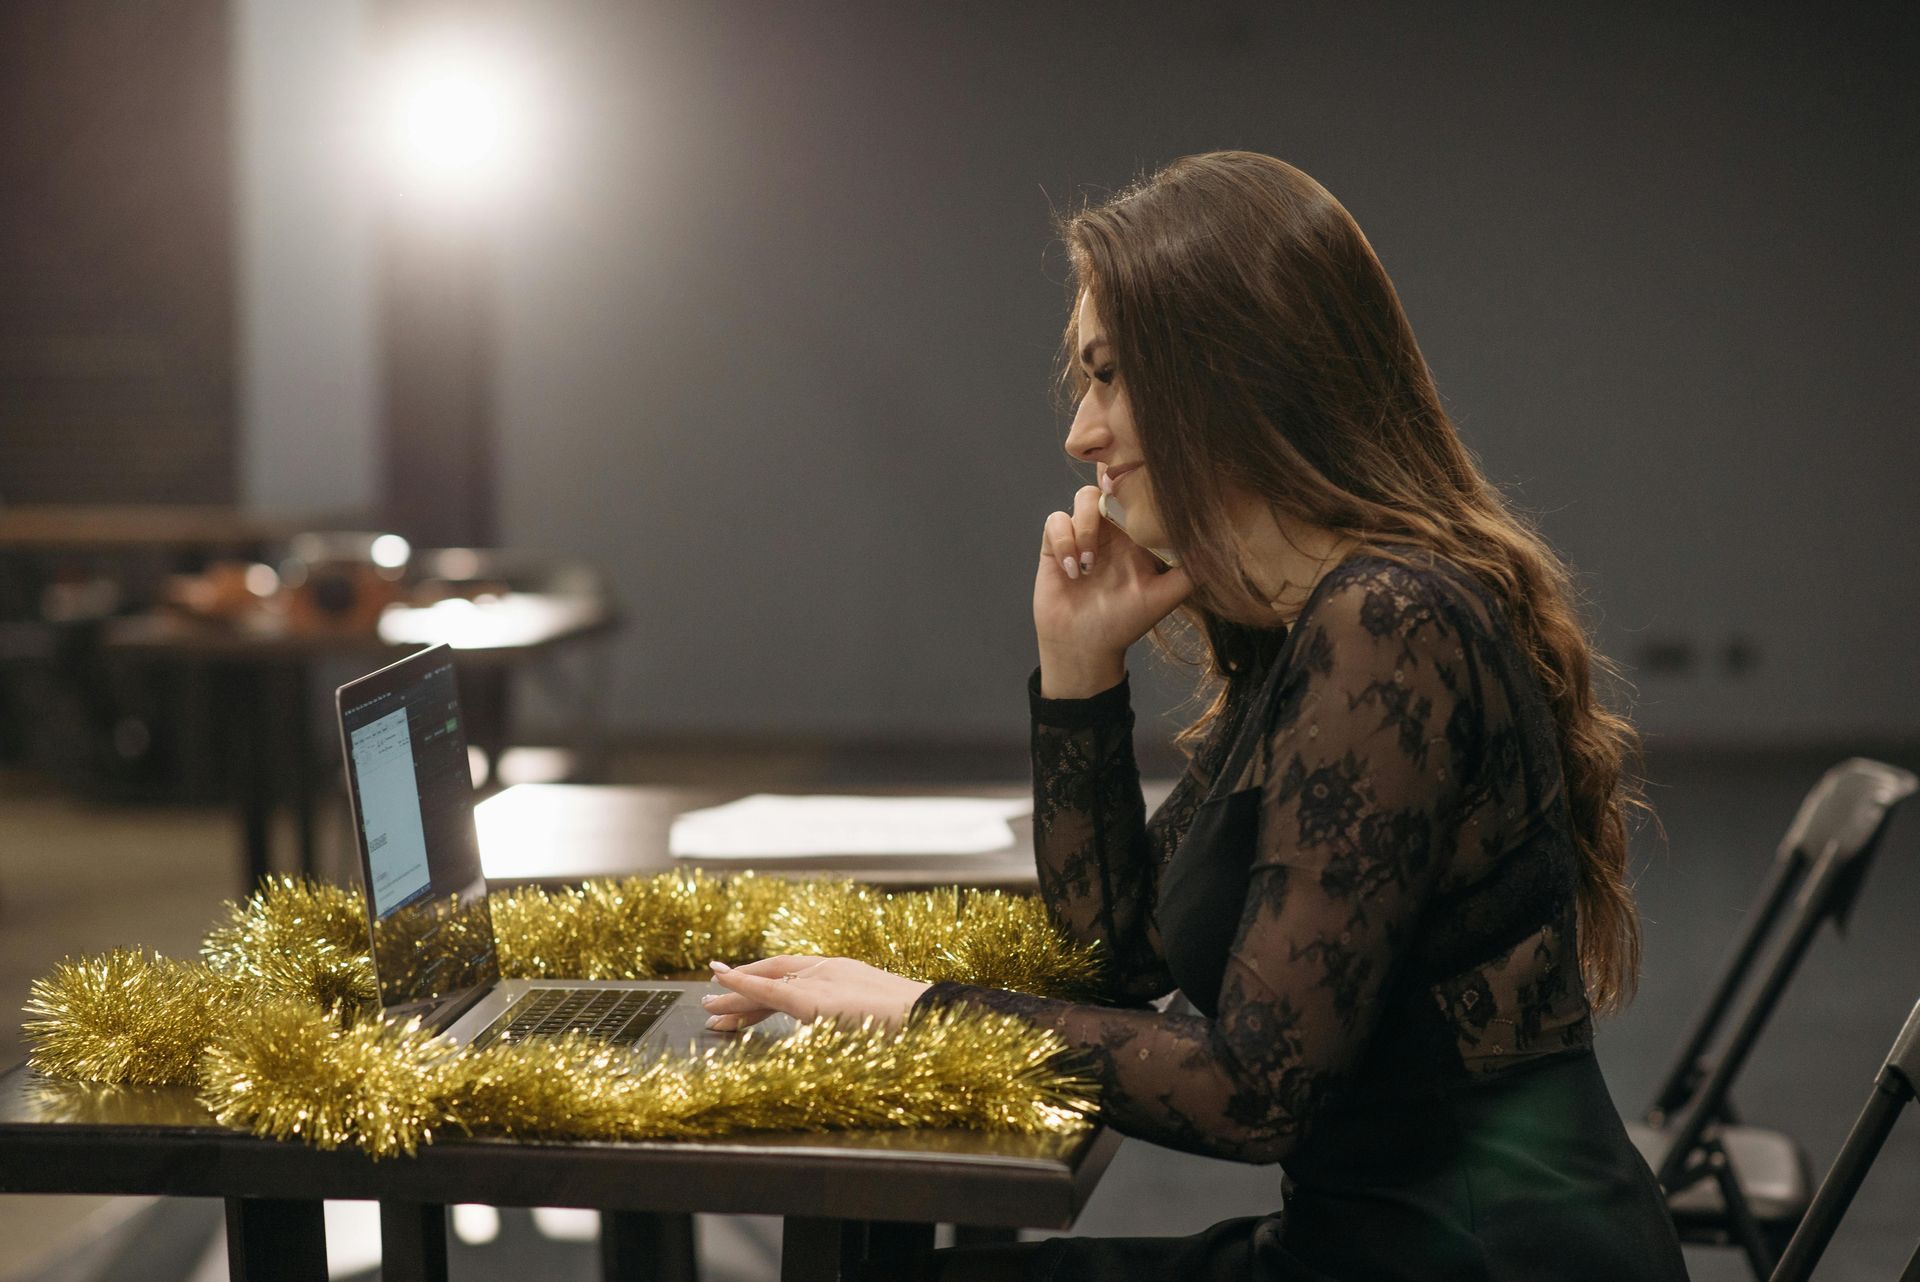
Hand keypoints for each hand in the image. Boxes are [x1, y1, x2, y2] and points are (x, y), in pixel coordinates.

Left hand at [702, 955, 931, 1031]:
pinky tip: (722, 983)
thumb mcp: (877, 1018)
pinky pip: (768, 990)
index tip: (745, 984)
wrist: (928, 1016)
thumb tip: (844, 1036)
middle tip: (714, 999)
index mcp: (844, 972)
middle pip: (775, 975)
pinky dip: (742, 985)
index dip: (768, 978)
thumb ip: (853, 1019)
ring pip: (765, 984)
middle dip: (743, 988)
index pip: (796, 973)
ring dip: (734, 994)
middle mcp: (829, 969)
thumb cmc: (912, 1024)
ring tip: (708, 1005)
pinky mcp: (811, 998)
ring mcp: (820, 980)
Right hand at [1034, 484, 1193, 691]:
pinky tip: (1072, 571)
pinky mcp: (1056, 545)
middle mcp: (1112, 529)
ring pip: (1083, 499)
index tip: (1144, 482)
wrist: (1084, 648)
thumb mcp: (1164, 598)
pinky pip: (1055, 522)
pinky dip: (1064, 541)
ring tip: (1089, 563)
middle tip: (1111, 492)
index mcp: (1138, 535)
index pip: (1141, 495)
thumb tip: (1218, 547)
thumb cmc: (1124, 624)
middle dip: (1109, 482)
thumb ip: (1189, 572)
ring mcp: (1083, 535)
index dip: (1141, 479)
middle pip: (1110, 483)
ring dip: (1086, 526)